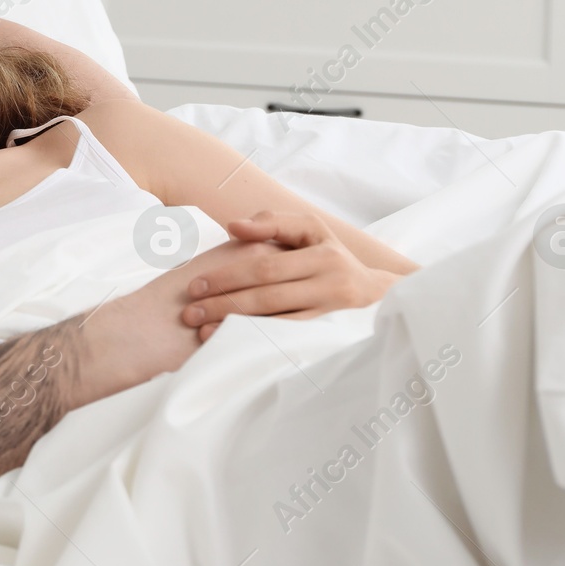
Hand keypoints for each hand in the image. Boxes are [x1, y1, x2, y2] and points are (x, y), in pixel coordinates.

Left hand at [182, 210, 400, 338]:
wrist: (375, 292)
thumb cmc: (329, 253)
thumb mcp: (309, 229)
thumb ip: (271, 222)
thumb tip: (232, 226)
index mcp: (320, 253)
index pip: (266, 265)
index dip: (229, 275)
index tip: (196, 284)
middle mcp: (329, 283)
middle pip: (267, 295)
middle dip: (224, 303)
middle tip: (189, 311)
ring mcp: (330, 312)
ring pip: (277, 321)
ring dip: (236, 326)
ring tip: (202, 330)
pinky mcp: (329, 335)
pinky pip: (288, 338)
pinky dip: (257, 339)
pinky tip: (231, 342)